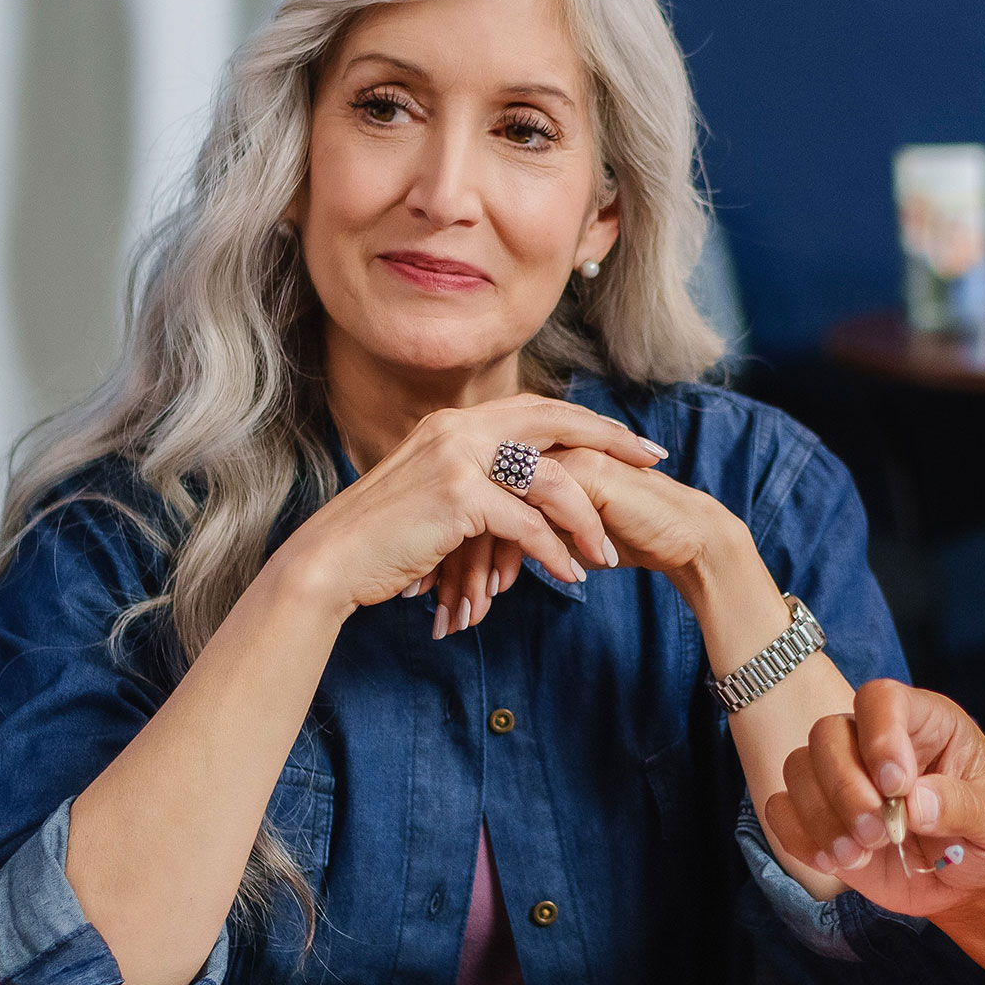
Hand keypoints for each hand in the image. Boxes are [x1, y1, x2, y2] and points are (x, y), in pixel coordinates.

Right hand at [286, 394, 665, 622]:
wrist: (330, 562)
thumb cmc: (383, 539)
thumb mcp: (433, 495)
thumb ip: (475, 481)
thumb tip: (522, 492)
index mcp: (456, 422)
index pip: (538, 409)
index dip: (589, 422)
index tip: (631, 440)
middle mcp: (459, 428)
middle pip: (557, 422)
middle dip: (612, 441)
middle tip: (655, 462)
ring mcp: (458, 458)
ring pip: (551, 480)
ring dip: (586, 522)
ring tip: (606, 556)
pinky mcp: (458, 498)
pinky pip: (527, 525)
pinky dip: (554, 553)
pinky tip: (569, 575)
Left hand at [422, 443, 735, 636]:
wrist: (682, 538)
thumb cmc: (626, 538)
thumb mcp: (557, 537)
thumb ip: (521, 531)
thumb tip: (475, 563)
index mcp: (523, 456)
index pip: (462, 501)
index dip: (442, 551)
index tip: (424, 595)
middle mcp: (535, 450)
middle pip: (468, 507)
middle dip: (446, 565)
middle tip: (431, 612)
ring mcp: (557, 456)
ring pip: (492, 514)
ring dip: (472, 572)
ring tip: (463, 618)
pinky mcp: (582, 473)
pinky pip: (527, 517)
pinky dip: (507, 561)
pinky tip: (498, 595)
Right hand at [764, 679, 984, 915]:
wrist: (972, 885)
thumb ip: (967, 807)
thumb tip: (915, 803)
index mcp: (925, 724)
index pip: (882, 699)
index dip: (880, 735)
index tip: (897, 786)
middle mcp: (875, 741)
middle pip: (828, 733)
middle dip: (845, 787)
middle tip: (878, 832)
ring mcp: (843, 778)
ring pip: (798, 767)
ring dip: (822, 816)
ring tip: (859, 854)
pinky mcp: (820, 817)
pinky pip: (781, 809)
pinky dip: (799, 837)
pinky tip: (835, 862)